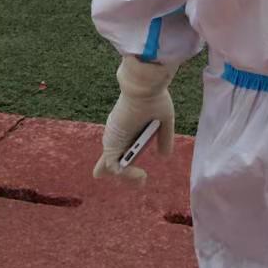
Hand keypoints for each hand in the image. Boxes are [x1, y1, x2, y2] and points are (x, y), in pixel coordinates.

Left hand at [93, 56, 176, 183]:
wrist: (143, 88)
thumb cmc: (154, 98)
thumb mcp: (164, 121)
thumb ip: (164, 138)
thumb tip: (164, 156)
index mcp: (129, 126)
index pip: (119, 142)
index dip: (117, 154)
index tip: (114, 163)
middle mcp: (118, 133)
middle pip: (109, 155)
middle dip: (103, 168)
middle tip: (106, 175)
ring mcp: (113, 139)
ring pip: (111, 164)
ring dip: (127, 176)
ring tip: (142, 179)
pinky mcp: (111, 143)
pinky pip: (114, 166)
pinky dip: (127, 174)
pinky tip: (141, 175)